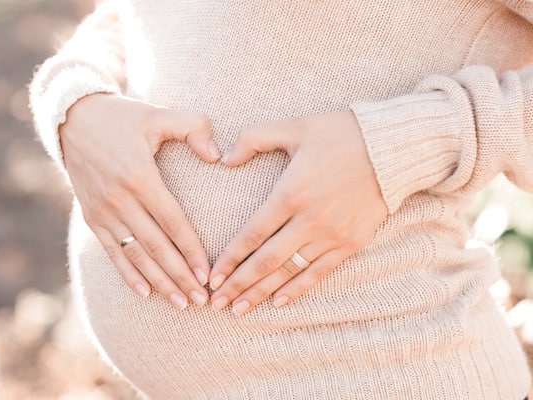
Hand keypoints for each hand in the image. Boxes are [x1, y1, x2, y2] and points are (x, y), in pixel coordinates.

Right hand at [60, 93, 220, 308]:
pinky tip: (144, 292)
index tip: (208, 274)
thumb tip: (217, 156)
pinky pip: (111, 251)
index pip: (173, 222)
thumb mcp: (158, 114)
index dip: (191, 250)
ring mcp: (102, 211)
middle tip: (202, 299)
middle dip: (180, 276)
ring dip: (159, 281)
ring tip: (180, 303)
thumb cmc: (123, 117)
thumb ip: (193, 127)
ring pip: (135, 254)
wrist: (72, 119)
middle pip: (156, 246)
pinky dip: (127, 274)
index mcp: (139, 176)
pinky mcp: (90, 217)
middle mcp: (119, 199)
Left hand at [209, 111, 386, 314]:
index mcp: (291, 193)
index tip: (212, 277)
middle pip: (266, 261)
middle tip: (217, 302)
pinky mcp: (350, 244)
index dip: (230, 259)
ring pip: (289, 272)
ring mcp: (331, 235)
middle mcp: (309, 220)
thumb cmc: (341, 134)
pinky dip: (297, 289)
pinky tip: (278, 302)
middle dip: (239, 284)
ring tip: (239, 310)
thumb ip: (254, 138)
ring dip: (262, 292)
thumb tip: (225, 159)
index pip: (252, 234)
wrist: (395, 149)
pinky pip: (318, 273)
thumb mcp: (294, 126)